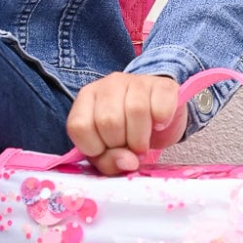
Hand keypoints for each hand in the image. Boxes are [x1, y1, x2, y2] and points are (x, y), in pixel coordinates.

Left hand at [66, 72, 187, 174]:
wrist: (161, 114)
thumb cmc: (128, 134)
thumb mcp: (110, 152)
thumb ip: (109, 162)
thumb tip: (128, 161)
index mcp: (86, 99)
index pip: (79, 126)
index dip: (95, 148)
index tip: (108, 151)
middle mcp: (108, 85)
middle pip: (108, 120)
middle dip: (120, 144)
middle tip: (129, 148)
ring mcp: (136, 81)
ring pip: (135, 111)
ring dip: (141, 139)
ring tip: (143, 142)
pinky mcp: (163, 85)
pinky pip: (161, 107)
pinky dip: (162, 123)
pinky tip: (159, 124)